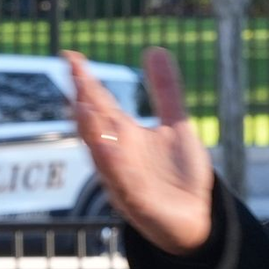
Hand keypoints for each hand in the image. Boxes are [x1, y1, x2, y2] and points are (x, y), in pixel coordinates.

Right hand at [64, 47, 213, 254]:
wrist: (197, 218)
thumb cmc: (179, 174)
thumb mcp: (176, 125)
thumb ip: (165, 90)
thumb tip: (155, 50)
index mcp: (125, 134)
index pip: (101, 102)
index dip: (86, 80)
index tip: (71, 56)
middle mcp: (118, 154)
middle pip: (96, 125)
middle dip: (84, 101)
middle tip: (74, 74)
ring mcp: (124, 179)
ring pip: (102, 154)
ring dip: (92, 133)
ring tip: (83, 107)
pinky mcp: (138, 202)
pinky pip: (122, 183)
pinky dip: (114, 167)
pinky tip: (109, 148)